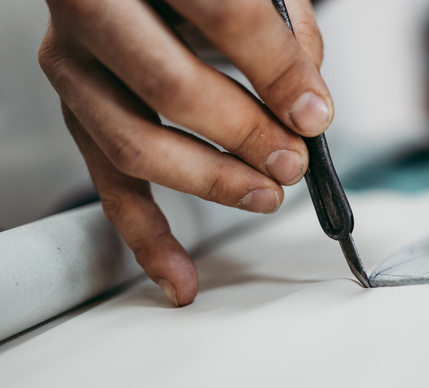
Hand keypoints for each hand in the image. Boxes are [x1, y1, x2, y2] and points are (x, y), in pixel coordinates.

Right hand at [39, 0, 331, 304]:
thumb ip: (284, 33)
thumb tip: (307, 107)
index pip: (226, 16)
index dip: (278, 72)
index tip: (315, 116)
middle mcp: (91, 8)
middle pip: (171, 89)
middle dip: (244, 135)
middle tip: (291, 162)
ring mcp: (75, 68)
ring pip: (135, 145)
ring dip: (211, 183)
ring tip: (266, 196)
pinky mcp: (80, 117)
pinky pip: (111, 188)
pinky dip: (148, 241)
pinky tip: (181, 282)